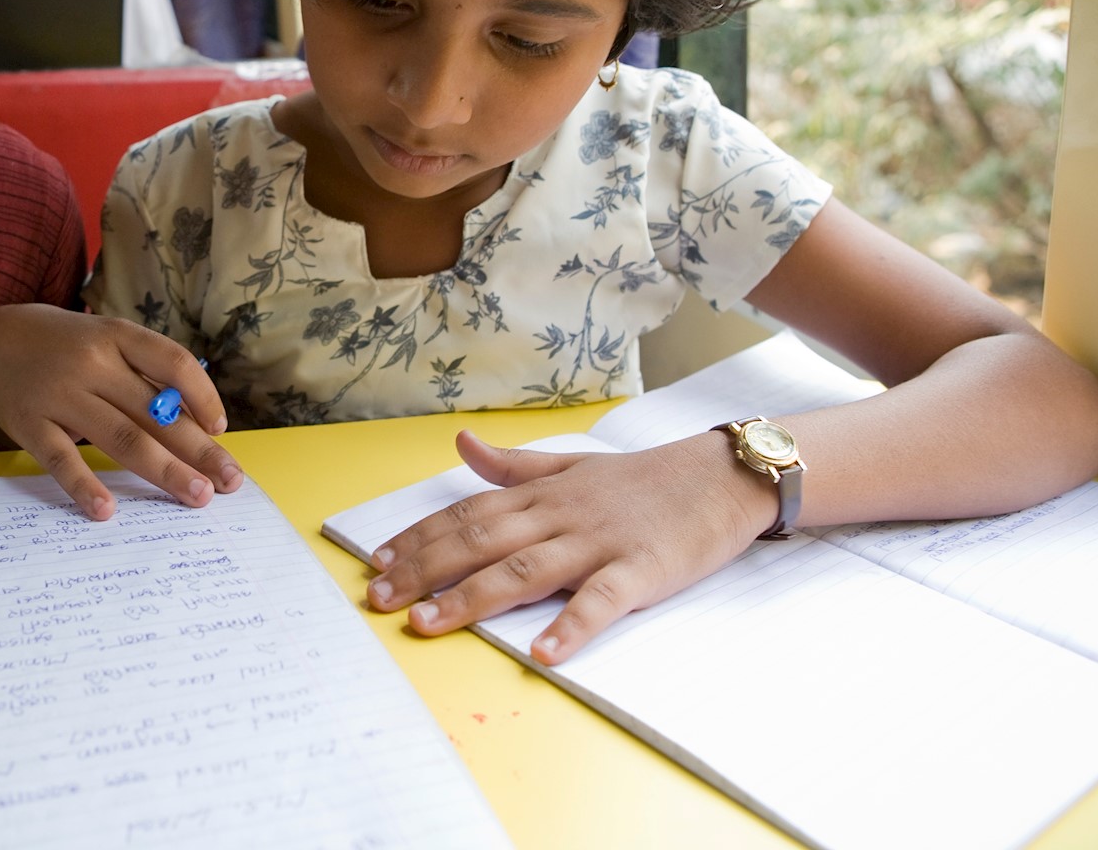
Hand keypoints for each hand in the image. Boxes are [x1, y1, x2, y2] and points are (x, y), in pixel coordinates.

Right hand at [0, 303, 243, 518]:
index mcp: (117, 336)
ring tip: (196, 496)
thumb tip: (200, 425)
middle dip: (198, 449)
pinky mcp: (29, 423)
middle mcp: (92, 362)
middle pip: (155, 411)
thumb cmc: (68, 348)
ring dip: (164, 469)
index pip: (173, 362)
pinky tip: (106, 511)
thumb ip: (146, 376)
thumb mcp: (107, 342)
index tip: (221, 429)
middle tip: (229, 482)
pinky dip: (84, 485)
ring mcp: (59, 393)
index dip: (203, 397)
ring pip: (121, 436)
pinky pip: (62, 459)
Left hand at [365, 429, 777, 663]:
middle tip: (380, 599)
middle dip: (425, 570)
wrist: (719, 476)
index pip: (466, 514)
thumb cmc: (641, 480)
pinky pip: (601, 601)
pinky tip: (543, 653)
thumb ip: (512, 465)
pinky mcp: (640, 570)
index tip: (378, 562)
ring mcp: (597, 543)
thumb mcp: (571, 466)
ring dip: (472, 598)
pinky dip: (572, 626)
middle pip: (480, 541)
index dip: (420, 538)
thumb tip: (460, 443)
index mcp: (540, 494)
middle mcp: (558, 515)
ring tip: (429, 623)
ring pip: (524, 570)